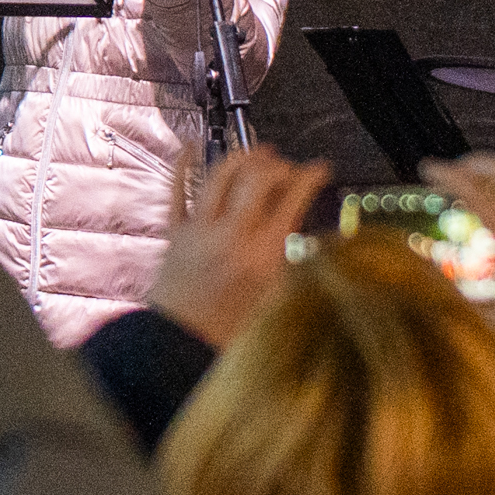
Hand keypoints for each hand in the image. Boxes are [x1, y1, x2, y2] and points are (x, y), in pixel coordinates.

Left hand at [149, 147, 326, 348]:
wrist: (179, 346)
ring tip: (256, 153)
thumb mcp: (274, 298)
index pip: (293, 199)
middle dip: (278, 164)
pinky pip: (177, 188)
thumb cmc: (227, 332)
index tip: (319, 168)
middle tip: (287, 167)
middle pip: (259, 177)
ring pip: (221, 174)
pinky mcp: (174, 232)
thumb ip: (287, 259)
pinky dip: (185, 163)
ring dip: (242, 156)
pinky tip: (191, 147)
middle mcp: (232, 236)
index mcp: (262, 255)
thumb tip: (297, 226)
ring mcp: (199, 230)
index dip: (310, 176)